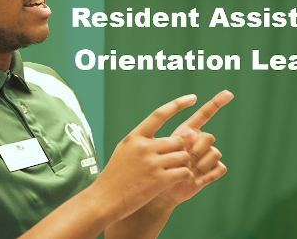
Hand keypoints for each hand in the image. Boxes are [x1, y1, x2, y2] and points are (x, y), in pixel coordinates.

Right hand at [91, 94, 199, 221]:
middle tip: (175, 160)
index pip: (159, 114)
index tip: (192, 98)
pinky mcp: (159, 180)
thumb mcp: (124, 150)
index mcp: (135, 137)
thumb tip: (167, 136)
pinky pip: (184, 172)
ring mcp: (151, 163)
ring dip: (184, 164)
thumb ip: (143, 140)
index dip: (177, 105)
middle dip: (180, 150)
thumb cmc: (115, 175)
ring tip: (176, 171)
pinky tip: (179, 179)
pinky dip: (186, 176)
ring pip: (183, 156)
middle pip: (178, 140)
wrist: (104, 199)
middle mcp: (143, 147)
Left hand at [161, 90, 233, 205]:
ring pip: (215, 152)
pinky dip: (208, 176)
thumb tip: (190, 132)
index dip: (216, 103)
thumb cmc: (157, 169)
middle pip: (209, 136)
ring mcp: (208, 155)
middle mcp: (200, 141)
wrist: (162, 190)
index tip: (228, 93)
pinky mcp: (214, 169)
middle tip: (184, 160)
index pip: (204, 114)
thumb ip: (175, 140)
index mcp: (187, 131)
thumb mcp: (162, 151)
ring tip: (188, 172)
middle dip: (197, 149)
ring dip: (200, 165)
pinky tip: (197, 181)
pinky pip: (220, 167)